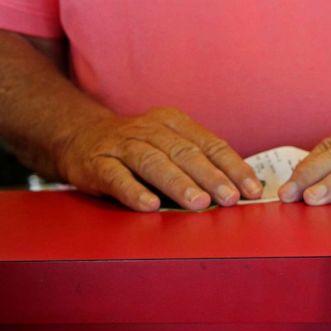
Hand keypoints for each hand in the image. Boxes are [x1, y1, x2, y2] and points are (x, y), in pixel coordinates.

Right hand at [56, 107, 263, 210]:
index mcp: (175, 124)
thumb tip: (241, 192)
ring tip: (199, 202)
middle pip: (185, 153)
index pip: (210, 145)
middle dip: (211, 177)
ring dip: (178, 184)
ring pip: (154, 162)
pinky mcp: (96, 163)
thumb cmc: (138, 149)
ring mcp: (122, 146)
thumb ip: (200, 164)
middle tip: (230, 198)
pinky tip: (149, 205)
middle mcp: (150, 131)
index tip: (252, 189)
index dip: (233, 167)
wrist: (77, 136)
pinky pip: (116, 177)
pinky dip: (133, 191)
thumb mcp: (170, 147)